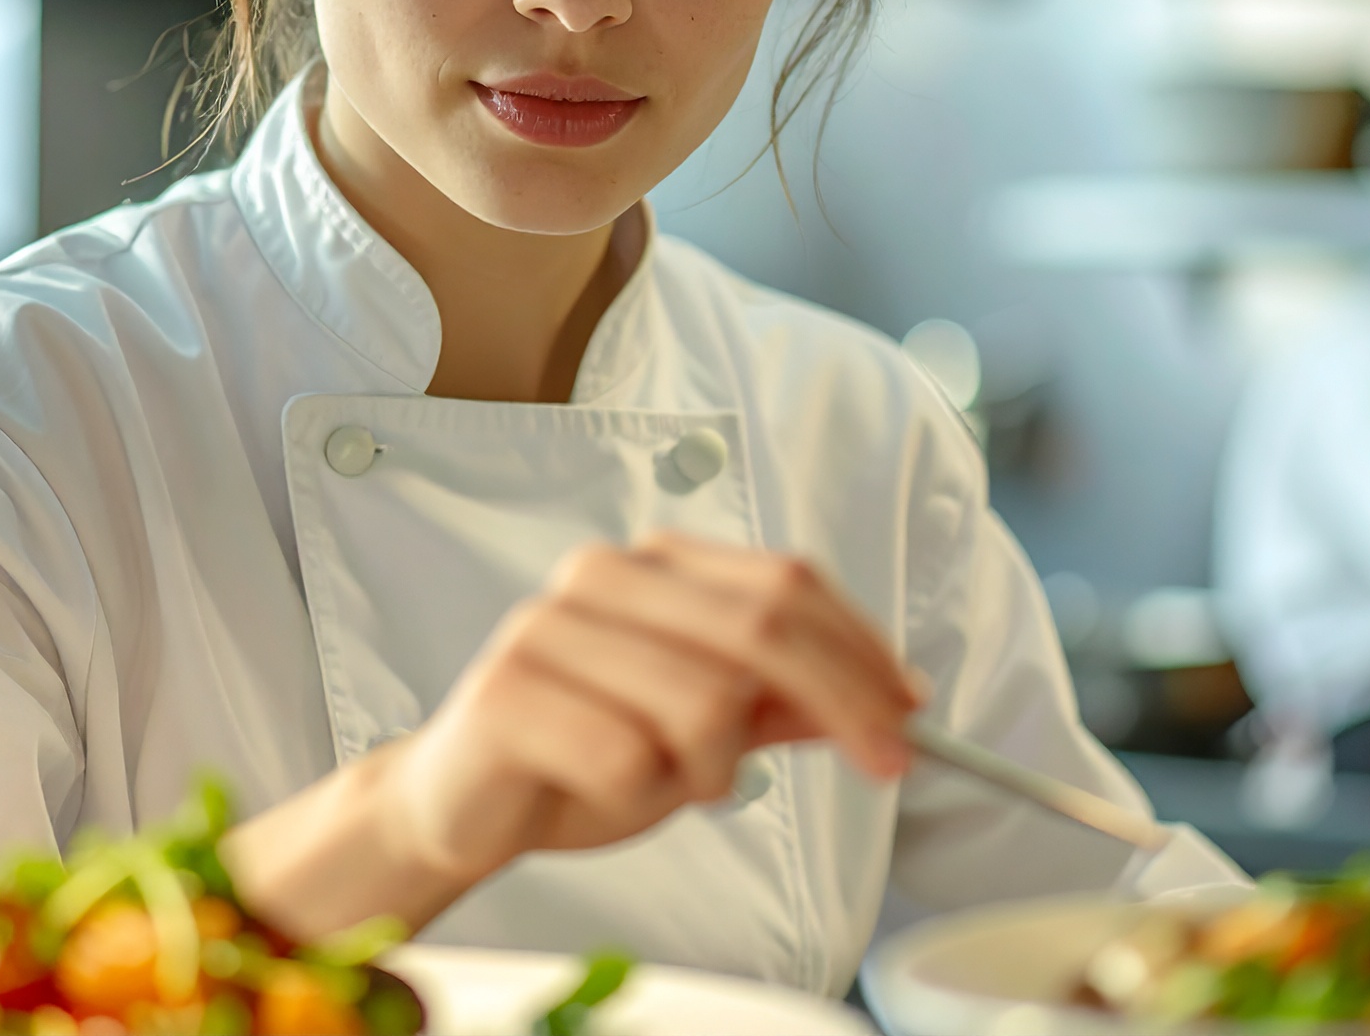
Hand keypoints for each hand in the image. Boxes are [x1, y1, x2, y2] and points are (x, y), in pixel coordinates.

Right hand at [225, 531, 920, 938]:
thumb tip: (889, 698)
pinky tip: (612, 791)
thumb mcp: (702, 728)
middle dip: (843, 701)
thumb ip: (783, 703)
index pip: (787, 583)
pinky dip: (643, 794)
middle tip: (887, 762)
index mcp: (654, 565)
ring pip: (701, 701)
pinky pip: (626, 759)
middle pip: (762, 627)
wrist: (457, 802)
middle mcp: (601, 578)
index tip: (912, 713)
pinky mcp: (506, 695)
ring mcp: (547, 630)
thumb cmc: (580, 755)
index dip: (863, 650)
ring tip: (681, 782)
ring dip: (716, 769)